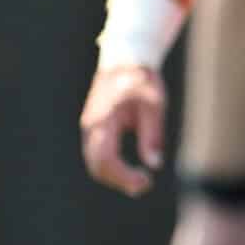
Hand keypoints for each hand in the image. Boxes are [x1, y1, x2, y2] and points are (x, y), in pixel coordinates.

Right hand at [80, 63, 166, 196]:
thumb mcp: (154, 105)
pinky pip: (97, 155)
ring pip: (94, 162)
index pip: (105, 159)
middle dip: (119, 180)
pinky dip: (110, 167)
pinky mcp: (94, 128)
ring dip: (114, 176)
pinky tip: (128, 170)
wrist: (123, 59)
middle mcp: (91, 127)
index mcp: (103, 121)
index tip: (146, 180)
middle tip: (145, 185)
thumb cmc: (140, 79)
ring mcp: (90, 128)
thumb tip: (153, 164)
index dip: (123, 176)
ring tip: (140, 180)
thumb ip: (152, 135)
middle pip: (96, 166)